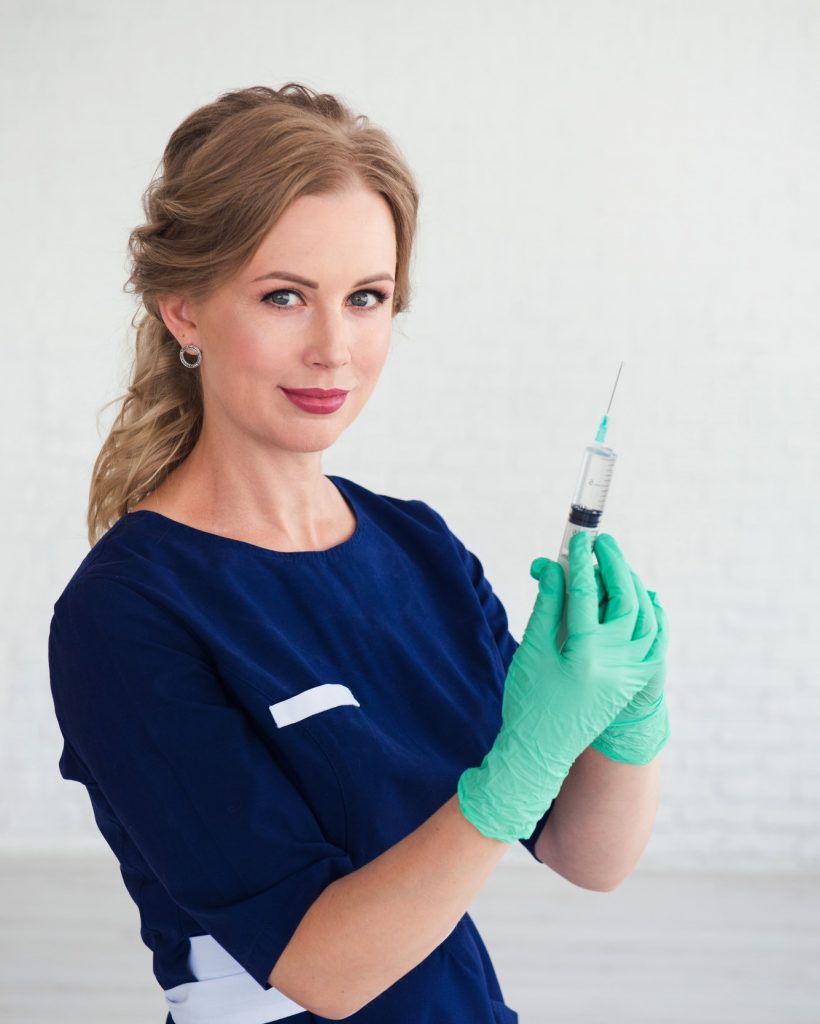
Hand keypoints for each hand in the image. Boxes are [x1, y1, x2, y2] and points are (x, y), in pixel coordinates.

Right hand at [457, 530, 663, 842]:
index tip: (577, 540)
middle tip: (602, 543)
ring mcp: (631, 673)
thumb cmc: (529, 700)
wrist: (542, 751)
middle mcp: (615, 663)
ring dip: (632, 585)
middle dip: (614, 565)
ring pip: (645, 616)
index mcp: (585, 656)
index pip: (584, 594)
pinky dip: (652, 614)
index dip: (579, 563)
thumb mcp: (533, 651)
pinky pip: (655, 639)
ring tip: (615, 565)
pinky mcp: (637, 680)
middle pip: (624, 599)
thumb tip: (553, 567)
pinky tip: (642, 597)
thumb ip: (547, 606)